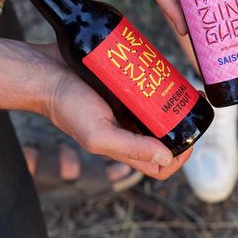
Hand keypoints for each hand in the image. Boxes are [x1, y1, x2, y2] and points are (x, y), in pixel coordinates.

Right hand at [35, 43, 191, 179]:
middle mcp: (129, 129)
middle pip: (166, 136)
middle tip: (192, 101)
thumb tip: (168, 157)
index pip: (160, 166)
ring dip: (175, 100)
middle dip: (183, 122)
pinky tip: (167, 71)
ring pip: (160, 110)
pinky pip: (148, 87)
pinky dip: (160, 81)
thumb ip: (131, 148)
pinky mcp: (124, 86)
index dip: (180, 157)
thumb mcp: (98, 134)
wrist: (45, 71)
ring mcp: (127, 107)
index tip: (190, 137)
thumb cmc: (66, 105)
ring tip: (185, 85)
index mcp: (124, 147)